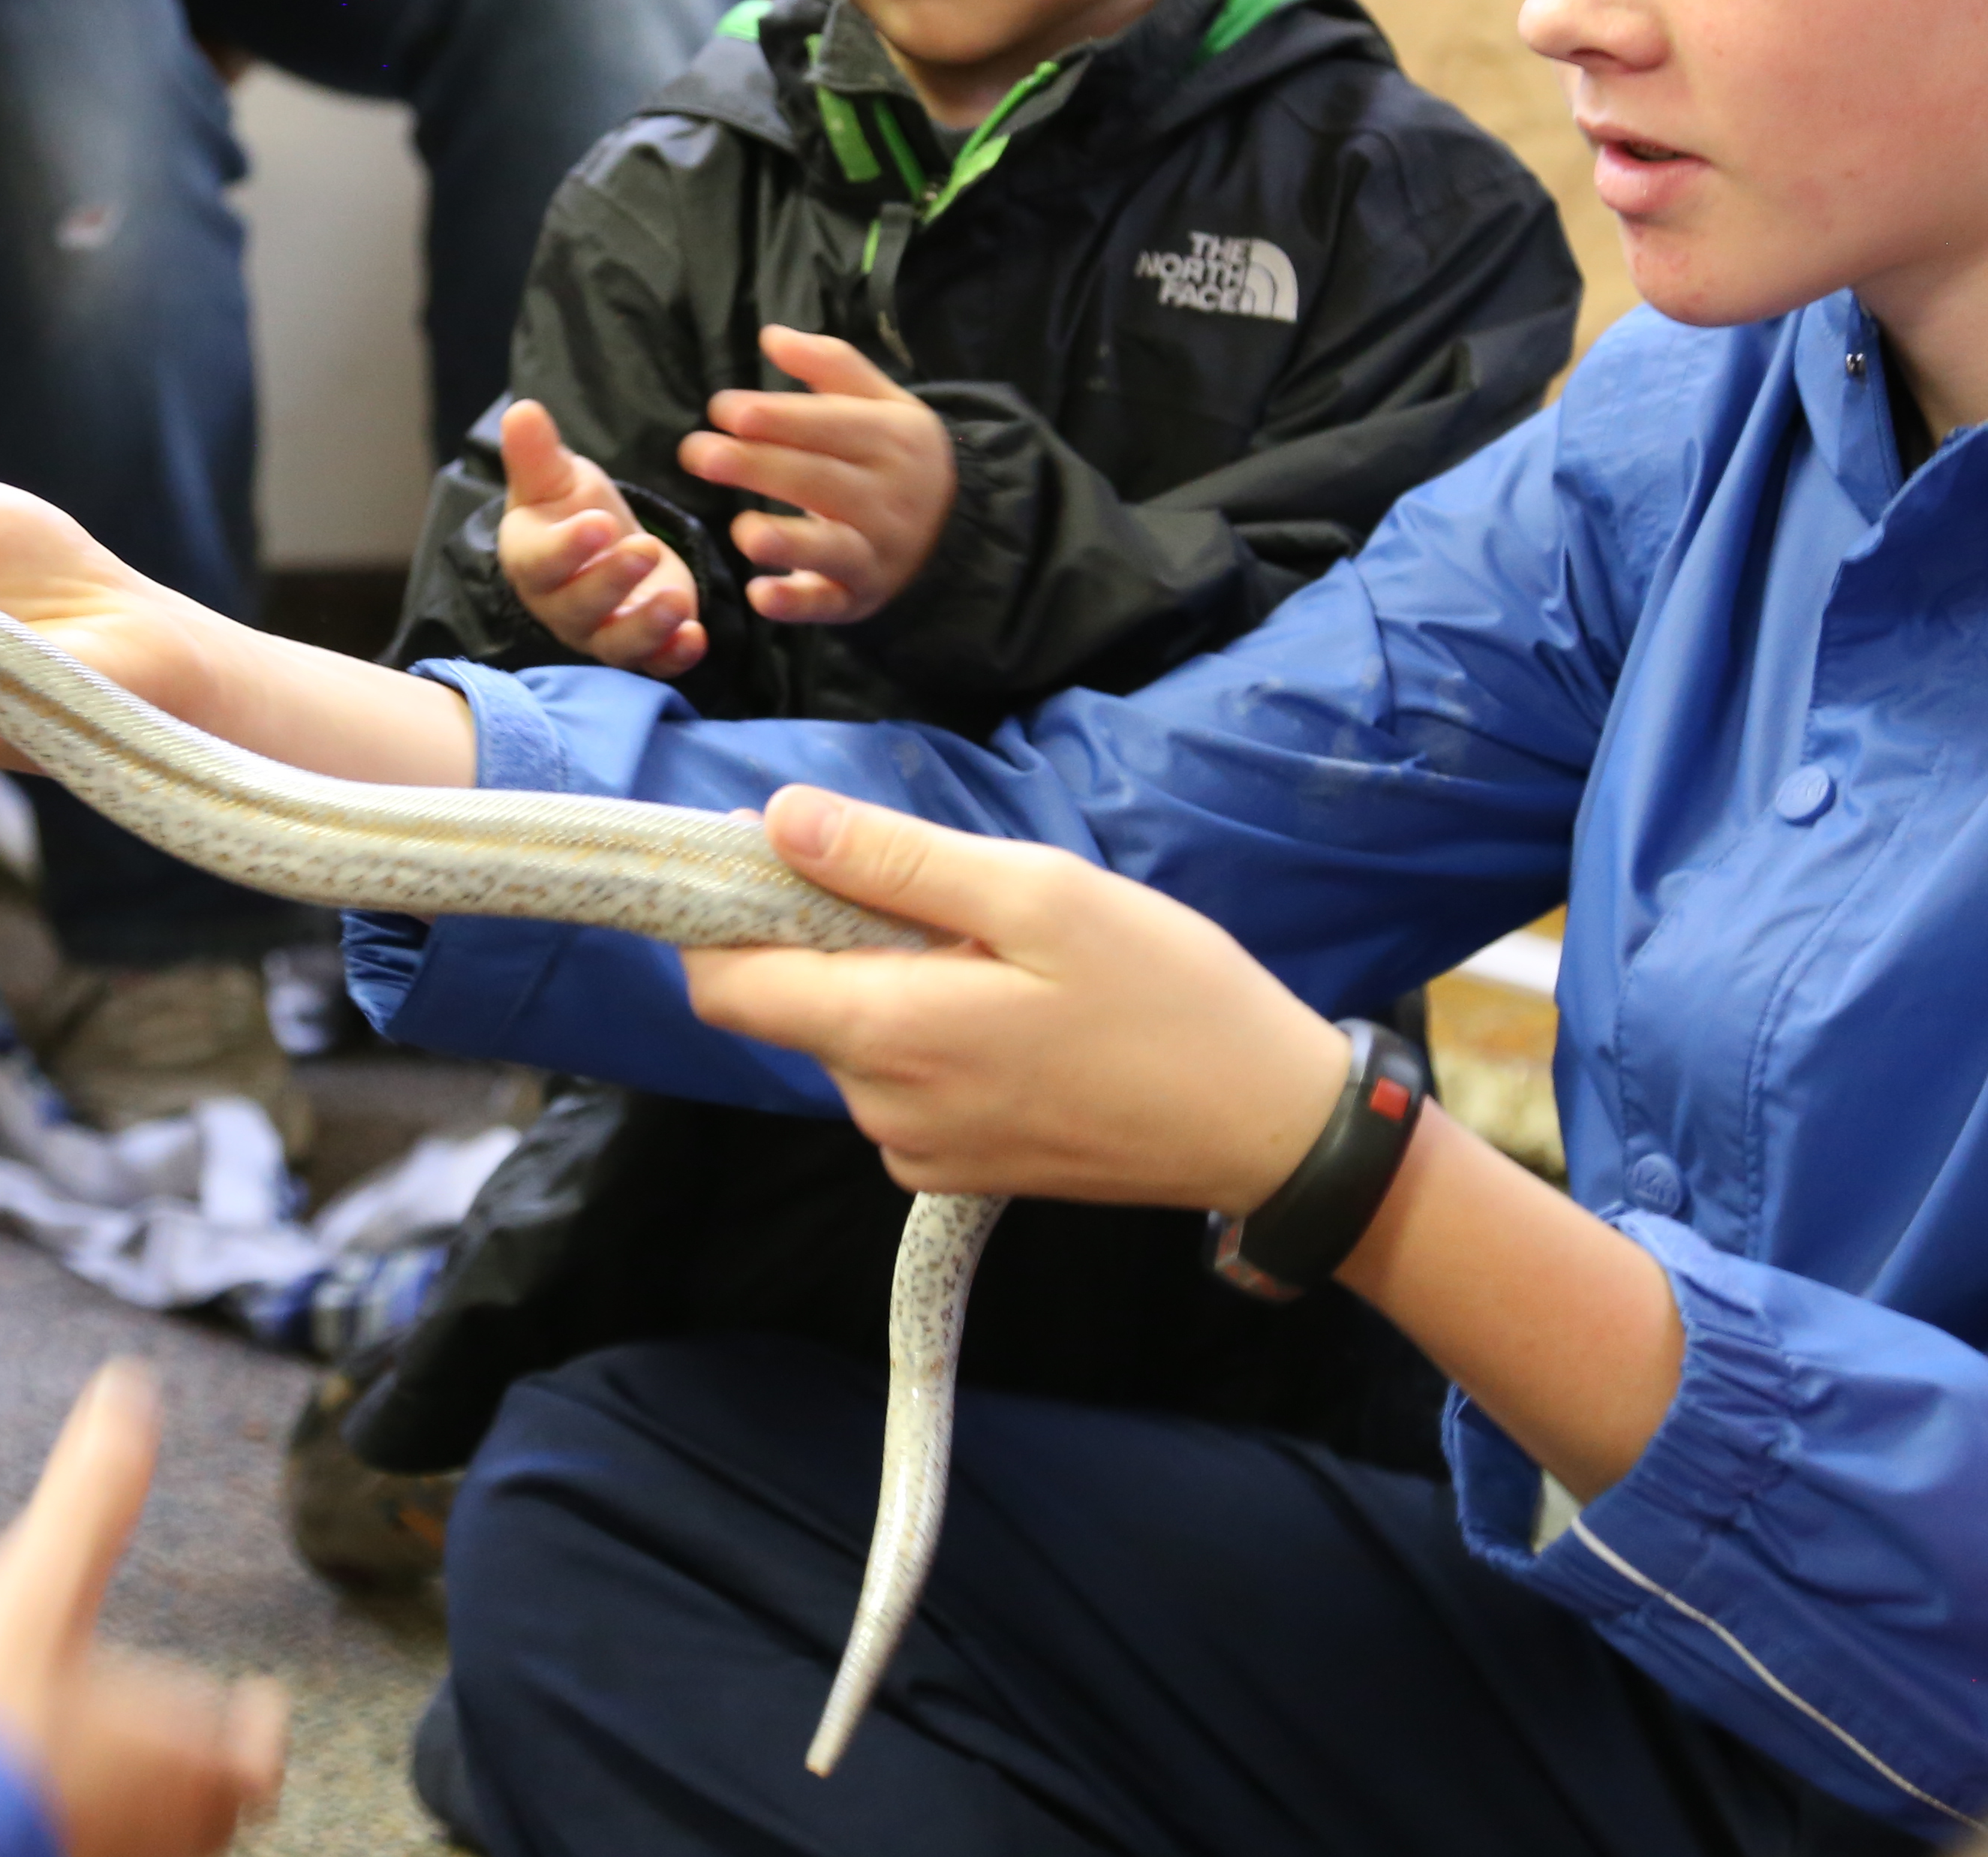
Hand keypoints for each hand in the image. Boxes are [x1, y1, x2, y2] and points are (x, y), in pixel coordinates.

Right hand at [0, 1364, 288, 1856]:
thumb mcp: (40, 1584)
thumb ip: (91, 1493)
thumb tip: (126, 1386)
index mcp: (189, 1758)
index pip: (259, 1756)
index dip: (256, 1731)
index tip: (251, 1705)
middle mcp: (169, 1828)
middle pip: (216, 1804)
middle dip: (201, 1762)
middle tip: (176, 1732)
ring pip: (161, 1837)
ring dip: (148, 1799)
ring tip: (109, 1761)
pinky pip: (106, 1853)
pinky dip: (97, 1827)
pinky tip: (49, 1800)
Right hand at [496, 398, 705, 678]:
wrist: (603, 545)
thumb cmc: (570, 508)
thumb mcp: (555, 477)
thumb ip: (537, 453)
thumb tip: (521, 410)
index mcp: (533, 561)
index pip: (541, 562)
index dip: (567, 548)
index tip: (598, 522)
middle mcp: (563, 606)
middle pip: (579, 608)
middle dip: (611, 582)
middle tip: (644, 548)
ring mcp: (603, 632)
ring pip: (618, 644)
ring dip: (647, 627)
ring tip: (677, 600)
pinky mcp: (644, 646)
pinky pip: (655, 663)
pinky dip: (675, 656)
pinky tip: (697, 636)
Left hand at [675, 325, 957, 624]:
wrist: (959, 526)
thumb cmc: (896, 454)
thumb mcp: (882, 402)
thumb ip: (830, 365)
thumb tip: (770, 335)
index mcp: (891, 439)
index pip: (830, 425)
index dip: (777, 417)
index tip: (722, 409)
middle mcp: (887, 497)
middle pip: (819, 480)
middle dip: (758, 466)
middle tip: (697, 453)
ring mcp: (876, 552)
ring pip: (831, 547)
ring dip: (787, 542)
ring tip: (742, 531)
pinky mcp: (859, 597)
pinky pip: (830, 604)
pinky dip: (797, 605)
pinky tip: (761, 596)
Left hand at [679, 785, 1352, 1208]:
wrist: (1271, 1130)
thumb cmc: (1170, 999)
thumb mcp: (1040, 896)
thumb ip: (896, 863)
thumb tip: (779, 821)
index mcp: (888, 1036)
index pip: (723, 985)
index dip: (716, 909)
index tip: (757, 845)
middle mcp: (881, 1108)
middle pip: (788, 1003)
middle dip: (824, 930)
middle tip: (930, 880)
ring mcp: (919, 1147)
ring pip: (848, 1036)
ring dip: (887, 977)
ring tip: (996, 947)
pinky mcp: (959, 1166)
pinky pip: (899, 1079)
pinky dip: (925, 1026)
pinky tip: (1013, 1004)